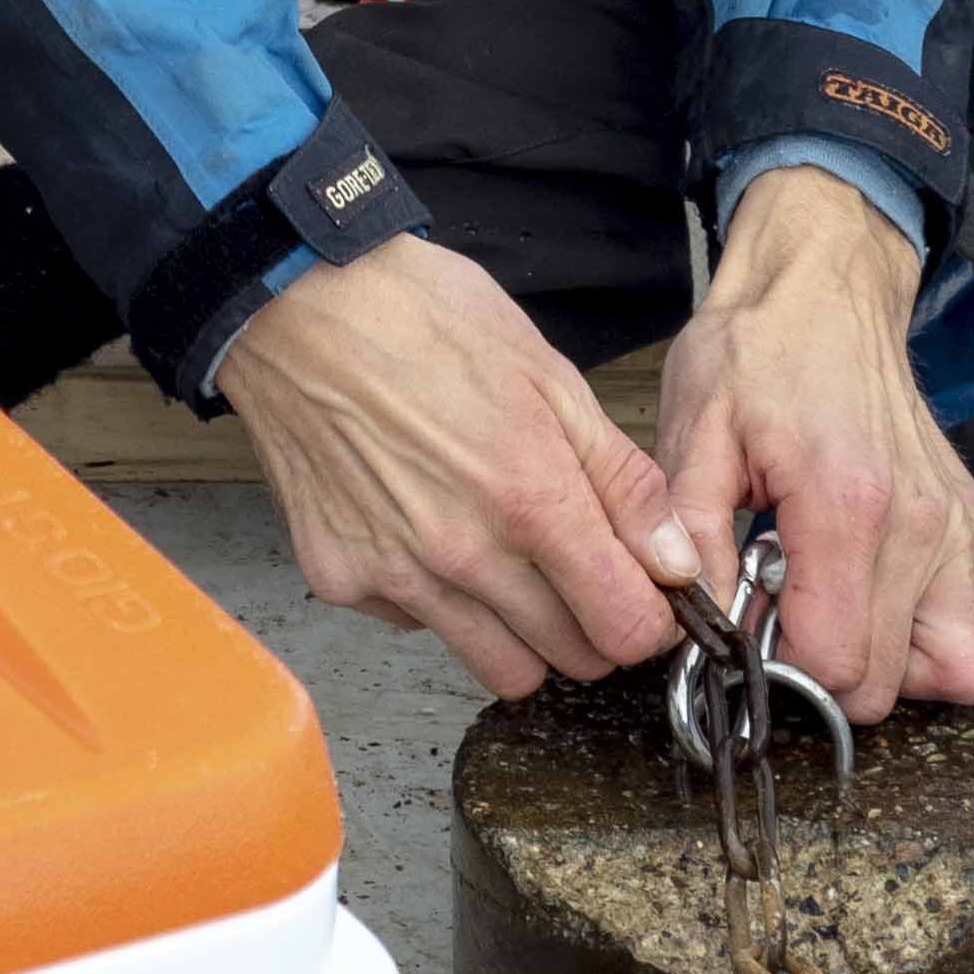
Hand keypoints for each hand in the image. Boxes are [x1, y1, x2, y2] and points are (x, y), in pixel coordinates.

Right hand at [216, 233, 703, 702]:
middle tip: (585, 573)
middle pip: (570, 659)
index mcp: (531, 500)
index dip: (651, 620)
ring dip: (525, 633)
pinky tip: (431, 530)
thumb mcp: (551, 378)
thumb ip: (622, 481)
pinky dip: (442, 600)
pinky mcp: (342, 580)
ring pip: (500, 668)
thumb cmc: (424, 320)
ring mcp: (396, 575)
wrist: (298, 305)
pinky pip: (421, 626)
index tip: (648, 596)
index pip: (623, 628)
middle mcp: (464, 556)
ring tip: (513, 564)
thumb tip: (675, 560)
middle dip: (595, 626)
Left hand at [658, 168, 973, 722]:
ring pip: (950, 669)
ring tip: (826, 602)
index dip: (779, 669)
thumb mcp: (694, 434)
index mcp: (846, 505)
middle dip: (822, 670)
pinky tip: (859, 576)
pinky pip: (964, 624)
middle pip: (884, 684)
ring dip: (884, 661)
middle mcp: (919, 526)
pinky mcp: (973, 523)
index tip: (748, 627)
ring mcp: (956, 527)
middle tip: (779, 608)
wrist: (826, 285)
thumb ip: (688, 536)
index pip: (835, 664)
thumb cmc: (756, 352)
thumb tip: (693, 622)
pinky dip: (916, 625)